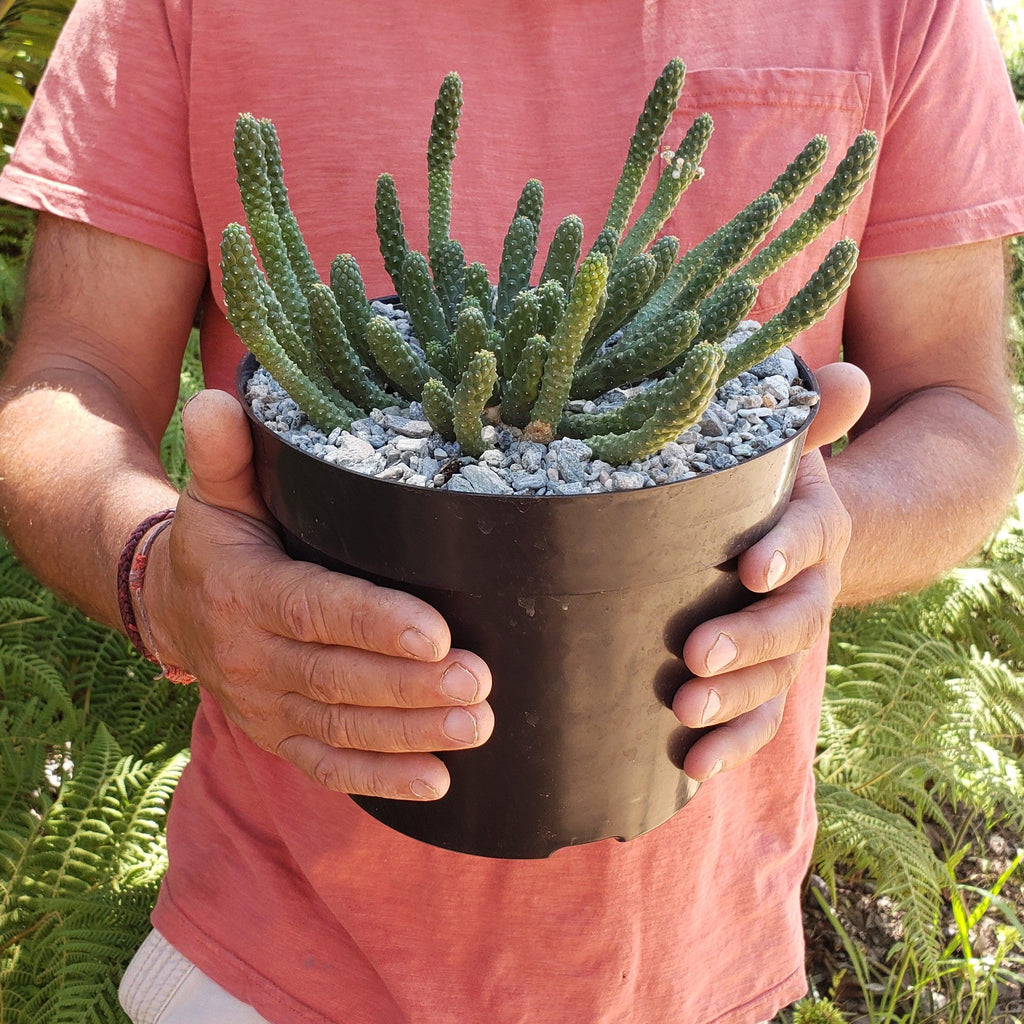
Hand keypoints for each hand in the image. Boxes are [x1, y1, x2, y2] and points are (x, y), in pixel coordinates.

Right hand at [141, 389, 493, 799]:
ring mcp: (264, 706)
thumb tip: (220, 396)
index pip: (314, 609)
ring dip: (412, 732)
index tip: (436, 632)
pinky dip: (381, 779)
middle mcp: (251, 657)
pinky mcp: (279, 736)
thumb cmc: (217, 542)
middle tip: (479, 680)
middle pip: (337, 678)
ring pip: (342, 727)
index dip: (374, 624)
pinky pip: (327, 766)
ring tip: (477, 724)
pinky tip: (438, 782)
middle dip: (411, 686)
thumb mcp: (216, 494)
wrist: (172, 608)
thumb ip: (225, 453)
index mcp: (244, 591)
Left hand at [671, 362, 869, 780]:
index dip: (784, 551)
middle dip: (748, 640)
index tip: (749, 566)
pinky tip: (691, 765)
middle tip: (695, 652)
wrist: (795, 541)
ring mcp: (788, 643)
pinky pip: (758, 719)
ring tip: (685, 710)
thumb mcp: (785, 448)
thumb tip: (848, 374)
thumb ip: (808, 418)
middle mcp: (807, 590)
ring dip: (734, 700)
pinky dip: (730, 744)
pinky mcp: (766, 681)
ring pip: (776, 679)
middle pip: (792, 622)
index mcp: (812, 529)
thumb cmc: (772, 487)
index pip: (808, 539)